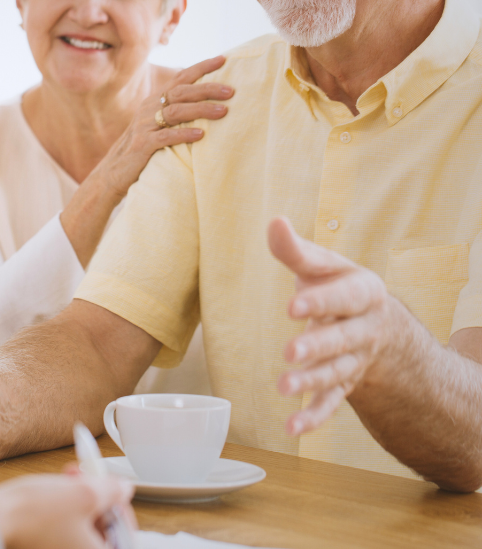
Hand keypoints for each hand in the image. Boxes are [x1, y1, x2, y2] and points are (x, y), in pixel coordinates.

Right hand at [0, 473, 135, 548]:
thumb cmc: (32, 515)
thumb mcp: (84, 494)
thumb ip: (112, 491)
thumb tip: (122, 489)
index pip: (125, 537)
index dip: (121, 508)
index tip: (114, 490)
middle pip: (103, 532)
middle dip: (98, 499)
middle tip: (89, 478)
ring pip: (82, 528)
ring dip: (80, 499)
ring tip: (69, 477)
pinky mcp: (43, 547)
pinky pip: (64, 531)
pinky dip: (65, 509)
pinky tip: (56, 489)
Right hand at [93, 55, 231, 201]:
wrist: (114, 172)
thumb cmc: (143, 148)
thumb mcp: (158, 125)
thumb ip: (176, 112)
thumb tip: (210, 103)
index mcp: (155, 100)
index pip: (180, 78)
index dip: (201, 67)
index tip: (223, 59)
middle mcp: (149, 108)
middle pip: (181, 92)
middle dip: (207, 88)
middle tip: (230, 91)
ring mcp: (145, 126)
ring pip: (176, 111)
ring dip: (201, 110)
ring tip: (223, 111)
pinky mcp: (143, 145)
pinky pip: (166, 136)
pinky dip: (184, 134)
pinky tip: (201, 134)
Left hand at [268, 217, 404, 434]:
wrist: (374, 322)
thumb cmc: (337, 285)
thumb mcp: (322, 265)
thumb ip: (295, 249)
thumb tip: (274, 221)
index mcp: (364, 292)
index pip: (344, 297)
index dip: (321, 301)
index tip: (292, 305)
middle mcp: (366, 329)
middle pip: (343, 340)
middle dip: (318, 346)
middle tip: (291, 352)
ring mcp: (357, 359)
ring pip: (337, 373)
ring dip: (312, 381)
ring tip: (284, 387)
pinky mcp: (345, 383)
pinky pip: (333, 403)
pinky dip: (314, 417)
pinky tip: (293, 427)